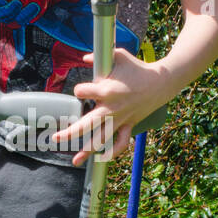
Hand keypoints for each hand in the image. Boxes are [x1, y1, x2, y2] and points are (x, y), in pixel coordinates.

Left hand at [50, 48, 165, 166]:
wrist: (161, 82)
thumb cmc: (138, 68)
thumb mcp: (119, 56)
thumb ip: (98, 56)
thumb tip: (83, 58)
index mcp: (107, 90)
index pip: (82, 93)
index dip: (80, 91)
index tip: (81, 90)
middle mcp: (111, 108)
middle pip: (88, 124)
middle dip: (70, 133)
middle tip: (56, 138)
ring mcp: (121, 119)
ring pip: (102, 138)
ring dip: (88, 151)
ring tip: (75, 161)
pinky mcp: (129, 125)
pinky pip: (122, 143)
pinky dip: (114, 152)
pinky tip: (103, 159)